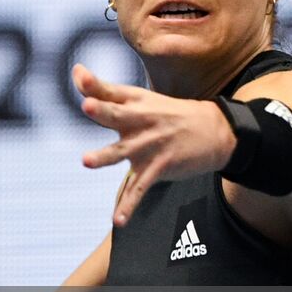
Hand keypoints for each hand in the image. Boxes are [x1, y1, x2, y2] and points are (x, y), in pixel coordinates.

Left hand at [71, 64, 235, 225]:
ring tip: (86, 161)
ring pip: (123, 151)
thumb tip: (76, 70)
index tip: (79, 73)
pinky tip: (117, 220)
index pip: (110, 90)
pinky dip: (128, 206)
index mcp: (135, 101)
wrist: (215, 131)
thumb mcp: (139, 98)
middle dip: (102, 110)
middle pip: (117, 114)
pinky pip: (139, 188)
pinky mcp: (158, 167)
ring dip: (105, 156)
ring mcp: (149, 145)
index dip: (93, 84)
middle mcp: (140, 120)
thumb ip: (104, 89)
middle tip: (87, 105)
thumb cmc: (166, 113)